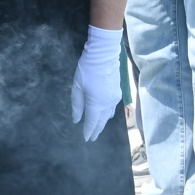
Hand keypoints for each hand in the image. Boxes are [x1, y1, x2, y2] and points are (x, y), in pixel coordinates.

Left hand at [69, 26, 124, 140]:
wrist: (104, 55)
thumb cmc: (87, 70)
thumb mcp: (77, 87)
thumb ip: (77, 105)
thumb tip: (76, 120)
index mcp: (96, 104)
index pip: (92, 122)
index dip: (88, 131)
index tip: (85, 139)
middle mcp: (107, 104)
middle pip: (101, 121)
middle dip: (96, 130)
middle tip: (92, 139)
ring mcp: (114, 99)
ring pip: (108, 115)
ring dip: (102, 123)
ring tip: (97, 128)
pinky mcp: (117, 93)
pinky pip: (112, 108)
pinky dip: (107, 114)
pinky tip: (105, 115)